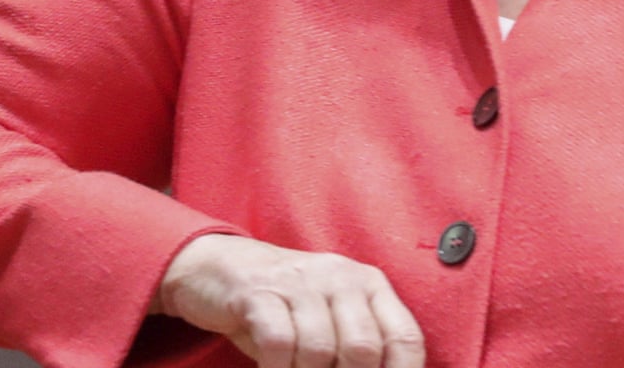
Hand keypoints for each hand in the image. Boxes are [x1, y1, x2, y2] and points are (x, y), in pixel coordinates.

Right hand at [156, 234, 423, 367]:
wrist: (218, 265)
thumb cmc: (285, 307)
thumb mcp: (330, 320)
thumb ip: (357, 349)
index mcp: (367, 284)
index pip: (405, 339)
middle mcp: (339, 275)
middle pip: (362, 349)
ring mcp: (298, 279)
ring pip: (318, 350)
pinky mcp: (257, 289)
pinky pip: (278, 341)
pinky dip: (276, 366)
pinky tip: (271, 366)